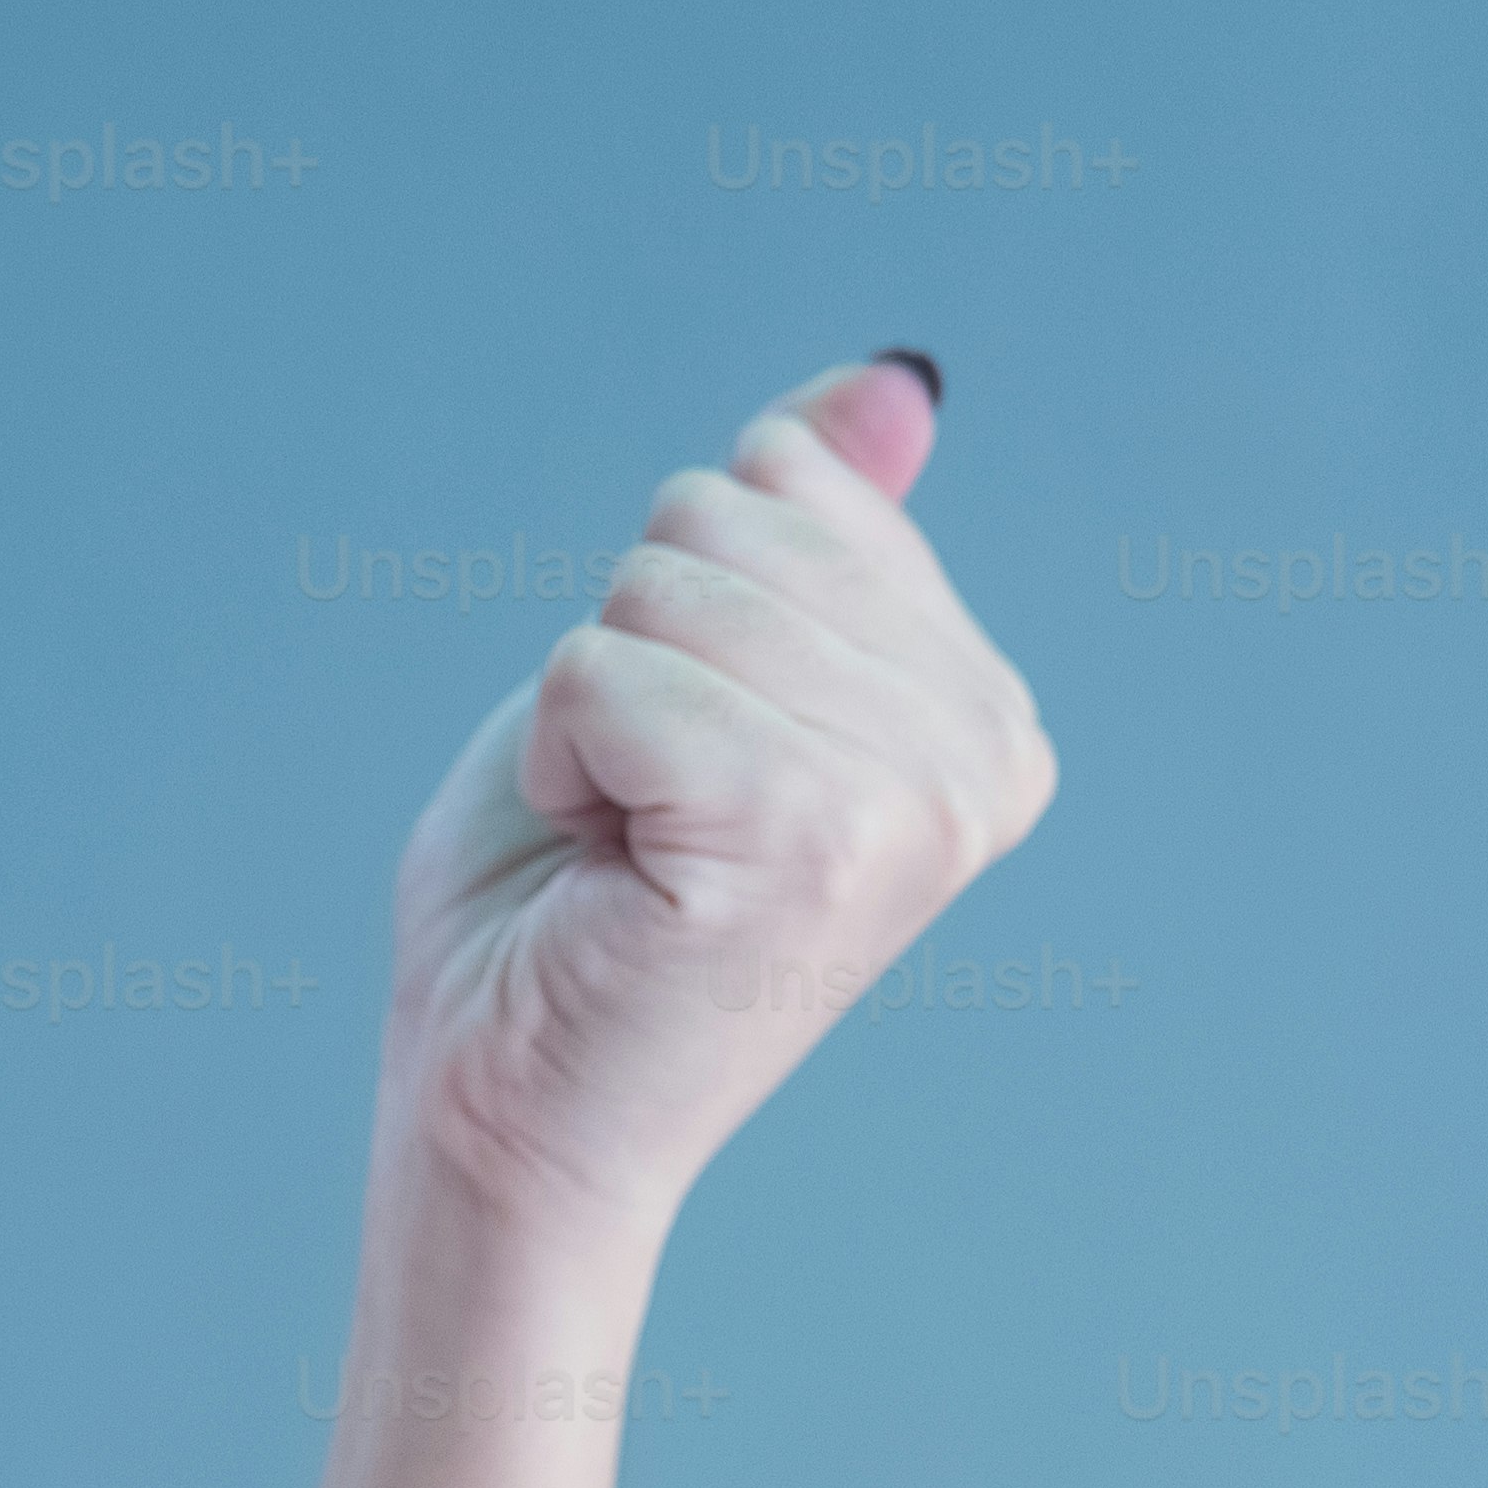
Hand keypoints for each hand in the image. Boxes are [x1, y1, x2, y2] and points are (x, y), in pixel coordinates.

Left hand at [378, 354, 1058, 1243]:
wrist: (504, 1109)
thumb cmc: (574, 902)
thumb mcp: (691, 667)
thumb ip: (811, 530)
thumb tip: (897, 379)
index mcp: (983, 709)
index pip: (791, 475)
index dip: (680, 602)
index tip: (691, 760)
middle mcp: (980, 756)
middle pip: (723, 509)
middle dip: (633, 644)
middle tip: (646, 810)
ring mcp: (910, 802)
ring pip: (662, 582)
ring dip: (588, 706)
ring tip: (627, 841)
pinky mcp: (808, 841)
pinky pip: (602, 669)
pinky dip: (557, 757)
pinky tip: (602, 871)